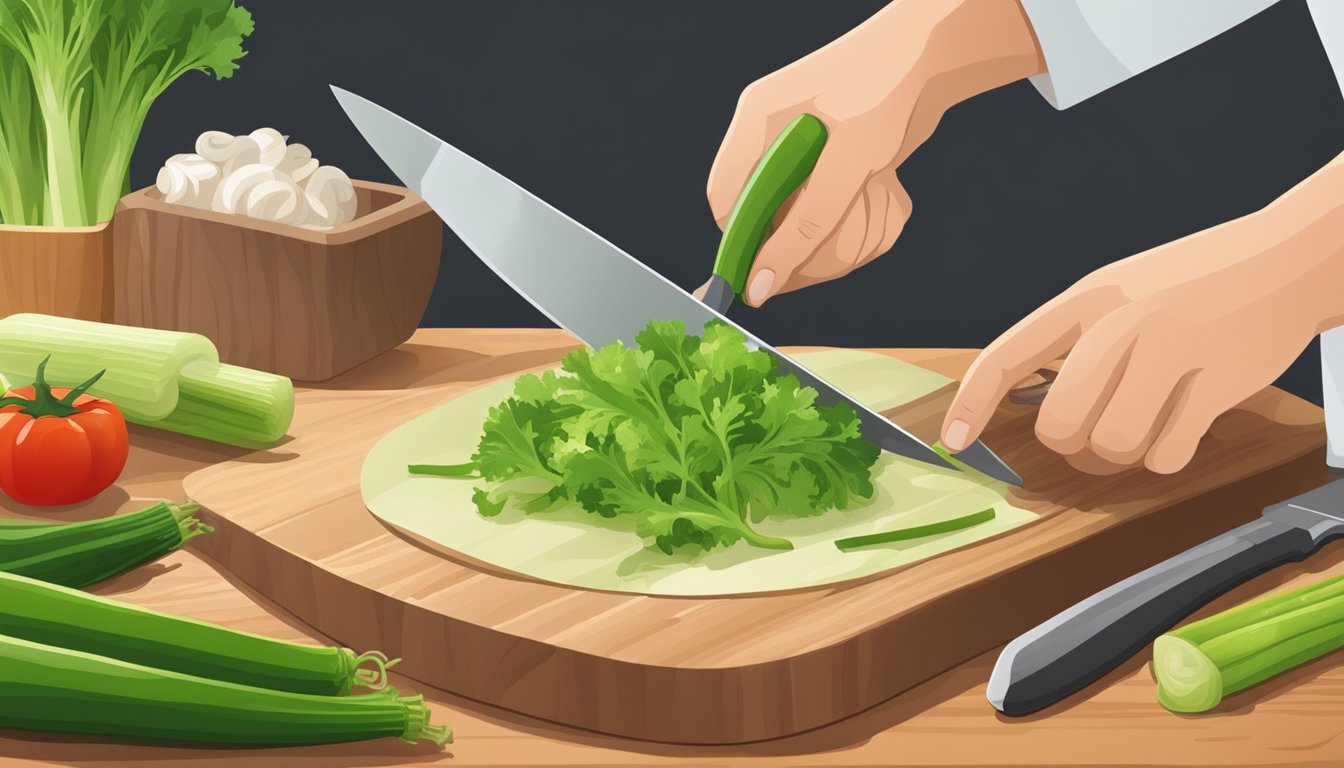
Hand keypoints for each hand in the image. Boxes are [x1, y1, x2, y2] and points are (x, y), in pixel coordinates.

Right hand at [706, 0, 1042, 305]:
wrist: (938, 51)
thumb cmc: (886, 92)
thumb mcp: (844, 169)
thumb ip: (801, 231)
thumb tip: (761, 286)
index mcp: (756, 124)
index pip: (726, 203)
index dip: (745, 247)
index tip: (771, 279)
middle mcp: (773, 136)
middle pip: (769, 219)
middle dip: (809, 240)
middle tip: (842, 246)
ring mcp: (806, 148)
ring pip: (808, 219)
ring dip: (846, 228)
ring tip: (877, 198)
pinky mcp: (836, 158)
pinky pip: (837, 209)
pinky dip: (864, 214)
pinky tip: (888, 191)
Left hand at [941, 154, 1343, 473]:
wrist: (1287, 260)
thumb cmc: (1194, 283)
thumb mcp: (1122, 289)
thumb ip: (1077, 340)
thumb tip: (1039, 410)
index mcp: (1088, 297)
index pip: (1008, 356)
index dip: (972, 403)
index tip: (955, 440)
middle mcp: (1122, 322)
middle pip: (1061, 425)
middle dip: (1075, 446)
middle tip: (1100, 434)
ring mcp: (1171, 351)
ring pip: (1113, 446)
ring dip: (1123, 455)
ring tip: (1146, 426)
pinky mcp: (1217, 382)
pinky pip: (1166, 456)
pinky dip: (1168, 456)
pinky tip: (1182, 424)